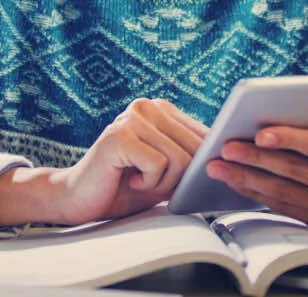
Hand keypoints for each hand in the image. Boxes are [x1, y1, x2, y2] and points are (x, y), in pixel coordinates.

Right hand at [58, 98, 209, 223]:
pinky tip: (127, 179)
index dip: (200, 165)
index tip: (182, 179)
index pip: (206, 135)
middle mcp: (147, 106)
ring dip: (162, 183)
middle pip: (196, 149)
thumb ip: (193, 158)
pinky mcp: (119, 136)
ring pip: (180, 159)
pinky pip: (158, 165)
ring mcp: (131, 118)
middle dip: (178, 177)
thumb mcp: (168, 171)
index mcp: (162, 109)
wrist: (79, 200)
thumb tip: (228, 156)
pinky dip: (147, 183)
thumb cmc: (126, 187)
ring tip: (137, 179)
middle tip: (150, 181)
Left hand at [205, 88, 307, 232]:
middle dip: (256, 160)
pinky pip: (285, 209)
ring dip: (247, 180)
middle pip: (295, 173)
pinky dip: (257, 195)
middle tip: (226, 148)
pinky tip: (236, 180)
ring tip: (218, 166)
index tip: (262, 133)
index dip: (291, 140)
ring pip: (284, 195)